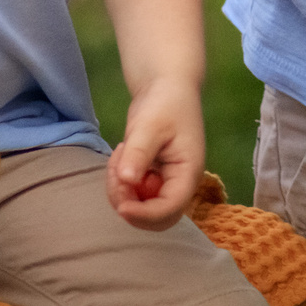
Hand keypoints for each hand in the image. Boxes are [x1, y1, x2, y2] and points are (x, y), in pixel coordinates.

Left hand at [108, 78, 204, 229]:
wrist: (165, 87)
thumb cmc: (165, 103)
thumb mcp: (150, 125)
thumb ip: (139, 153)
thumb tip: (127, 180)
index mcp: (188, 173)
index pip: (170, 208)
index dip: (145, 213)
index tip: (122, 206)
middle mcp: (178, 184)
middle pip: (157, 218)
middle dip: (131, 205)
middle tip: (117, 176)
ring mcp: (164, 183)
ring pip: (140, 208)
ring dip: (121, 191)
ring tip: (119, 154)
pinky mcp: (150, 178)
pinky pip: (132, 194)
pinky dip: (119, 182)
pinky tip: (121, 153)